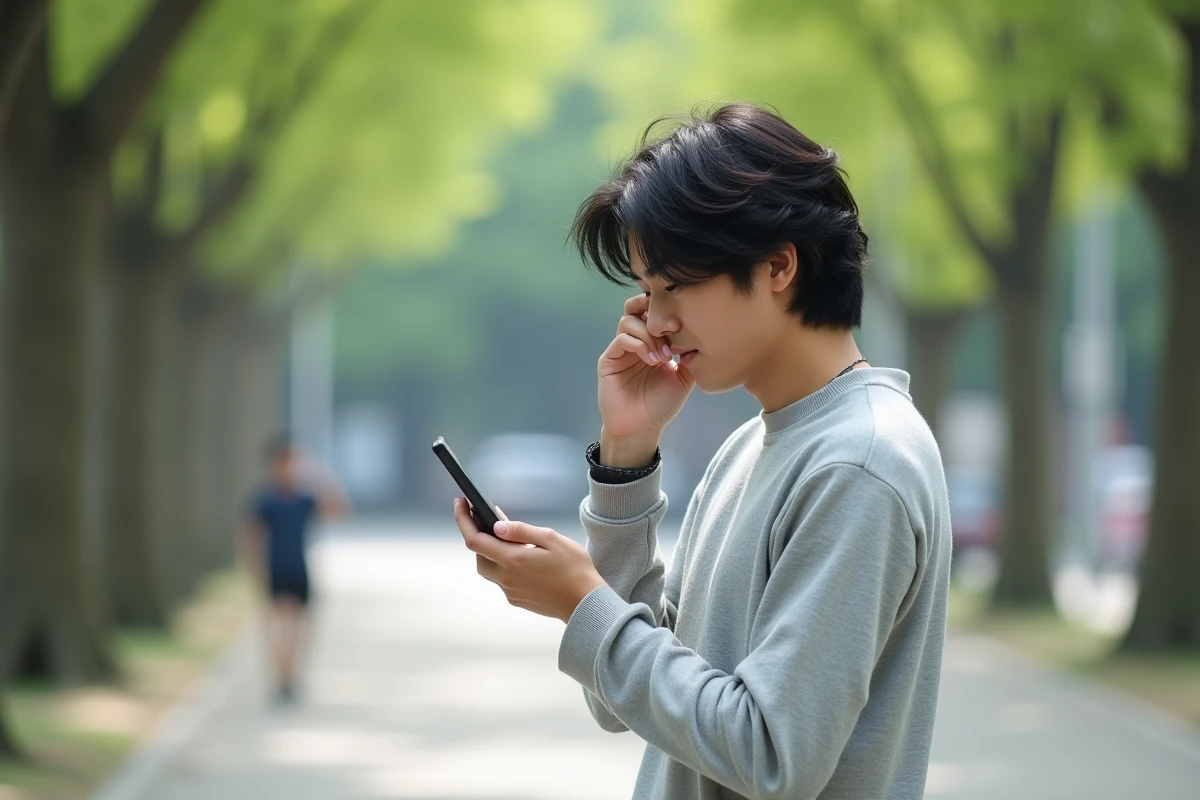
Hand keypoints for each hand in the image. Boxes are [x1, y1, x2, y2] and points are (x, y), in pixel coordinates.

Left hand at [453, 498, 606, 622]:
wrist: (585, 603)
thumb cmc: (574, 569)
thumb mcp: (551, 539)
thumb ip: (521, 531)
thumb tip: (497, 526)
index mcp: (512, 560)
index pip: (474, 540)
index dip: (463, 520)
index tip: (460, 504)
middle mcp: (506, 578)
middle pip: (478, 555)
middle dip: (477, 535)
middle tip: (484, 517)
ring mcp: (510, 591)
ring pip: (488, 568)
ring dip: (489, 551)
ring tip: (503, 536)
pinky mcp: (517, 599)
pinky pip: (501, 579)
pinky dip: (503, 565)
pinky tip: (518, 556)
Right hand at [598, 293, 694, 440]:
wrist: (641, 429)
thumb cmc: (661, 406)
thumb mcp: (683, 378)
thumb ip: (690, 357)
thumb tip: (700, 337)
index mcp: (651, 342)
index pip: (652, 313)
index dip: (665, 310)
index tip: (682, 321)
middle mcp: (634, 342)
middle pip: (634, 307)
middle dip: (651, 309)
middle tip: (671, 325)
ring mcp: (620, 350)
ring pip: (628, 321)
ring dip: (649, 334)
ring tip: (662, 355)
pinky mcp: (609, 360)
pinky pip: (621, 339)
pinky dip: (638, 344)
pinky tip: (651, 360)